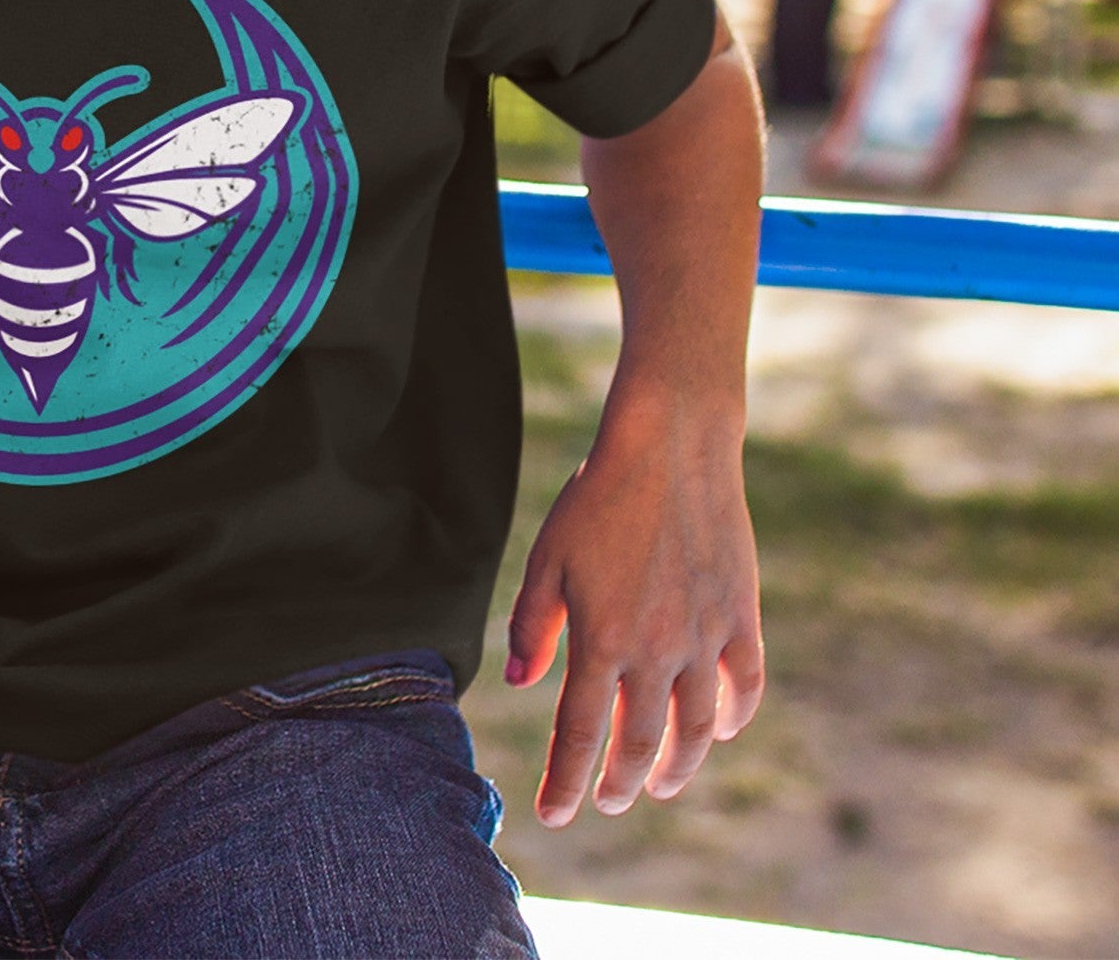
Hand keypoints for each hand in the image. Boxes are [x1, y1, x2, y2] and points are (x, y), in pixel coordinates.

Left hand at [505, 403, 764, 825]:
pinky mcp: (742, 617)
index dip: (565, 782)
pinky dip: (732, 717)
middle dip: (620, 781)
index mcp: (599, 640)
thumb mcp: (548, 558)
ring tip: (662, 786)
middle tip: (607, 800)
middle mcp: (655, 651)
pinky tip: (718, 731)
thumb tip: (520, 684)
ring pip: (696, 729)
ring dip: (678, 767)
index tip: (553, 816)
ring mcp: (705, 638)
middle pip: (639, 741)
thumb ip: (532, 626)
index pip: (578, 735)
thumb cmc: (597, 498)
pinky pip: (743, 686)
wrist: (671, 448)